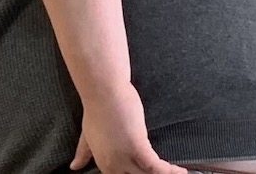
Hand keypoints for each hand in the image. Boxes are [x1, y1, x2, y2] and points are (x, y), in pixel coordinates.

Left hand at [71, 83, 186, 173]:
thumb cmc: (97, 108)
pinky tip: (182, 171)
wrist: (102, 90)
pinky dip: (171, 171)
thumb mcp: (88, 135)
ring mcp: (124, 158)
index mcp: (103, 163)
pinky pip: (157, 168)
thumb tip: (74, 166)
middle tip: (168, 173)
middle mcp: (112, 165)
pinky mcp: (137, 147)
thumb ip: (84, 152)